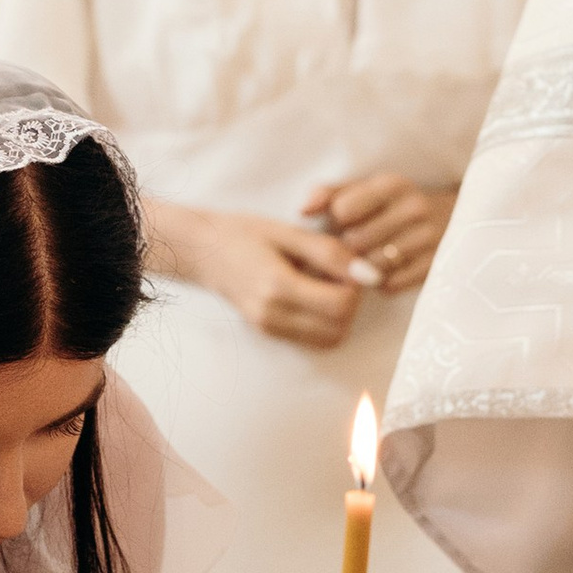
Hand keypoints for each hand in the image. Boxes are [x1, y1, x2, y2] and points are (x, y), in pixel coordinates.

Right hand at [150, 198, 361, 347]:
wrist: (203, 251)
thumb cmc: (245, 234)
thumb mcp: (289, 232)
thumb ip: (331, 253)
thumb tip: (369, 274)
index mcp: (277, 286)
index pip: (341, 305)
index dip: (355, 285)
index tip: (345, 264)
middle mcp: (272, 315)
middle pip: (340, 327)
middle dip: (350, 302)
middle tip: (338, 275)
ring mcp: (269, 328)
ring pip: (330, 339)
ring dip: (340, 316)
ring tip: (325, 286)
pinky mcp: (269, 333)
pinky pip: (313, 340)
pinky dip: (324, 322)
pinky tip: (312, 296)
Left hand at [301, 171, 457, 299]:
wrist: (453, 218)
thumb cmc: (392, 205)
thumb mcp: (365, 190)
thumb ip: (330, 194)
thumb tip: (303, 211)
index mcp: (392, 184)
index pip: (343, 209)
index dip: (336, 221)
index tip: (342, 223)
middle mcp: (414, 208)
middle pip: (356, 241)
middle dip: (348, 247)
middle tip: (352, 247)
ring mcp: (429, 239)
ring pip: (372, 266)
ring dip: (363, 268)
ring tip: (366, 260)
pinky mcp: (435, 267)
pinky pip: (390, 285)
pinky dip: (381, 283)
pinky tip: (383, 272)